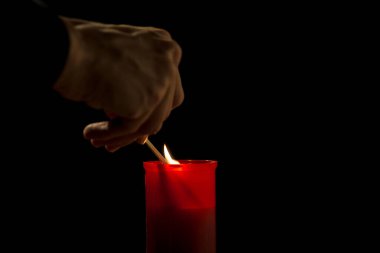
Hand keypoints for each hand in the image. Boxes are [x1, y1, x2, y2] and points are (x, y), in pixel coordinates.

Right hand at [54, 17, 183, 151]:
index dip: (152, 107)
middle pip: (164, 108)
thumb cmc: (84, 49)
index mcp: (165, 47)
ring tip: (100, 141)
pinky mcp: (148, 101)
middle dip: (140, 125)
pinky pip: (130, 128)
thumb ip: (136, 84)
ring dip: (124, 136)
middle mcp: (169, 62)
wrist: (69, 50)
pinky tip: (92, 134)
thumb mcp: (120, 61)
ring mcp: (162, 82)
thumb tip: (141, 118)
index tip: (134, 120)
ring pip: (149, 123)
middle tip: (119, 137)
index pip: (170, 87)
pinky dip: (110, 134)